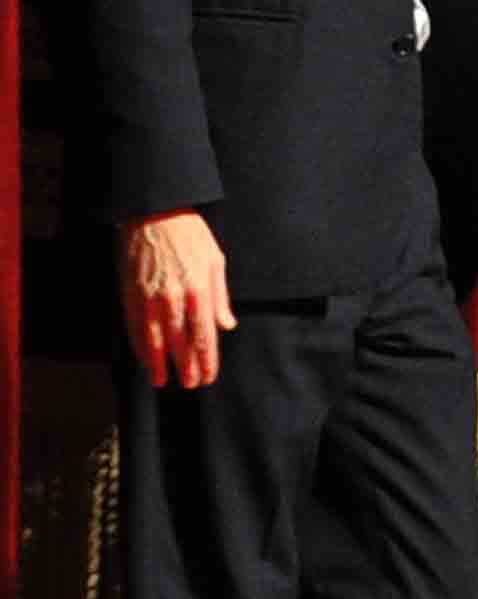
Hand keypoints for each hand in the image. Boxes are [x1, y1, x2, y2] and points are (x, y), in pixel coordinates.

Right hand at [120, 211, 235, 391]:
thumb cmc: (191, 236)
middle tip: (190, 384)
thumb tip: (227, 325)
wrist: (154, 214)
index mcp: (199, 290)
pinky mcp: (130, 293)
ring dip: (159, 362)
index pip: (204, 335)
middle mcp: (174, 298)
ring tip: (163, 380)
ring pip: (154, 338)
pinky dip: (139, 345)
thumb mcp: (215, 262)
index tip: (208, 376)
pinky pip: (134, 326)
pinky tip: (144, 358)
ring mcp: (149, 297)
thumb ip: (220, 297)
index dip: (206, 359)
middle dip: (186, 366)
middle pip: (180, 342)